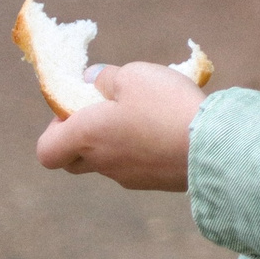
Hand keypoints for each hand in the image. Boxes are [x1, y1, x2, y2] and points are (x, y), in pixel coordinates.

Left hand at [33, 63, 203, 191]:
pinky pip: (137, 165)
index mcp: (86, 137)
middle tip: (106, 113)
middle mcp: (102, 162)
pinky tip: (168, 129)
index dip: (53, 130)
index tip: (76, 108)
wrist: (213, 146)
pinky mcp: (155, 183)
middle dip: (82, 138)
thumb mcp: (134, 75)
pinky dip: (143, 149)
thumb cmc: (166, 106)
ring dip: (117, 141)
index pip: (46, 151)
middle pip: (74, 160)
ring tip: (148, 115)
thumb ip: (106, 77)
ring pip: (108, 161)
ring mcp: (128, 177)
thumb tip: (91, 80)